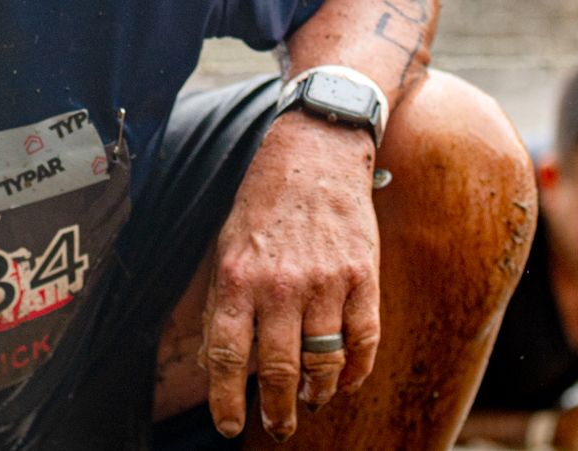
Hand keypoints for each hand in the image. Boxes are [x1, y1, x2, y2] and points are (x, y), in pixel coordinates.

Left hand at [201, 114, 379, 439]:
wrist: (314, 154)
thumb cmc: (264, 205)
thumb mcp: (227, 247)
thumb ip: (222, 303)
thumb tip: (214, 360)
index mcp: (237, 277)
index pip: (226, 353)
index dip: (226, 398)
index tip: (228, 425)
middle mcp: (280, 284)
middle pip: (277, 369)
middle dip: (277, 410)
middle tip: (279, 427)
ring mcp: (325, 282)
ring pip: (323, 362)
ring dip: (317, 392)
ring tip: (311, 400)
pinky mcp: (363, 277)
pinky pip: (364, 340)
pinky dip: (356, 371)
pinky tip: (346, 380)